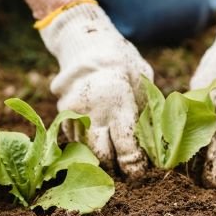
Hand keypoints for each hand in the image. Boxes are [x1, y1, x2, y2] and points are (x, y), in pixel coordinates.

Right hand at [39, 1, 152, 176]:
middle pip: (101, 155)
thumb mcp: (142, 83)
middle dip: (114, 167)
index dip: (133, 165)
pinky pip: (75, 139)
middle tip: (125, 170)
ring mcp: (74, 113)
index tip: (139, 171)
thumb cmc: (123, 64)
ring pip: (85, 150)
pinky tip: (98, 142)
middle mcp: (93, 111)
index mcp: (118, 103)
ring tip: (112, 159)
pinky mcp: (62, 113)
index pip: (125, 147)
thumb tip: (153, 142)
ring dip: (98, 158)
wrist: (88, 45)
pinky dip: (86, 145)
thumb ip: (145, 112)